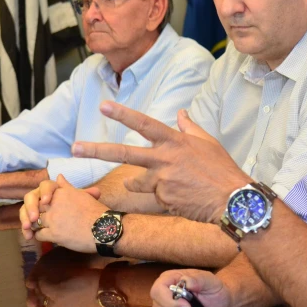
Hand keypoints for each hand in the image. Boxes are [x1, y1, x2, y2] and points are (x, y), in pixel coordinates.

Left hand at [20, 175, 104, 252]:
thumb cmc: (96, 212)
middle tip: (40, 219)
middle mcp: (55, 203)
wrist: (104, 229)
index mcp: (62, 192)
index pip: (41, 191)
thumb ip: (67, 187)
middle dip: (35, 213)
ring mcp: (53, 219)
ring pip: (34, 221)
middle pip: (36, 207)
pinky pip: (38, 235)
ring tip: (44, 228)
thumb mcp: (82, 195)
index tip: (44, 204)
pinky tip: (47, 237)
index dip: (40, 199)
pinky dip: (39, 236)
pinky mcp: (53, 234)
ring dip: (36, 225)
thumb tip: (59, 176)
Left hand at [72, 102, 250, 223]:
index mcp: (174, 141)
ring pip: (137, 182)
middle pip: (124, 152)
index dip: (123, 114)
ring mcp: (161, 180)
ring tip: (163, 186)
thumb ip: (189, 128)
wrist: (231, 200)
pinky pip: (155, 197)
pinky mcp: (162, 199)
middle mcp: (164, 159)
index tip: (103, 106)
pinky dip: (164, 197)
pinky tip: (182, 198)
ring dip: (137, 184)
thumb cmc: (222, 169)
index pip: (144, 123)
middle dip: (97, 150)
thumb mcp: (208, 143)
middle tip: (75, 148)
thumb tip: (180, 113)